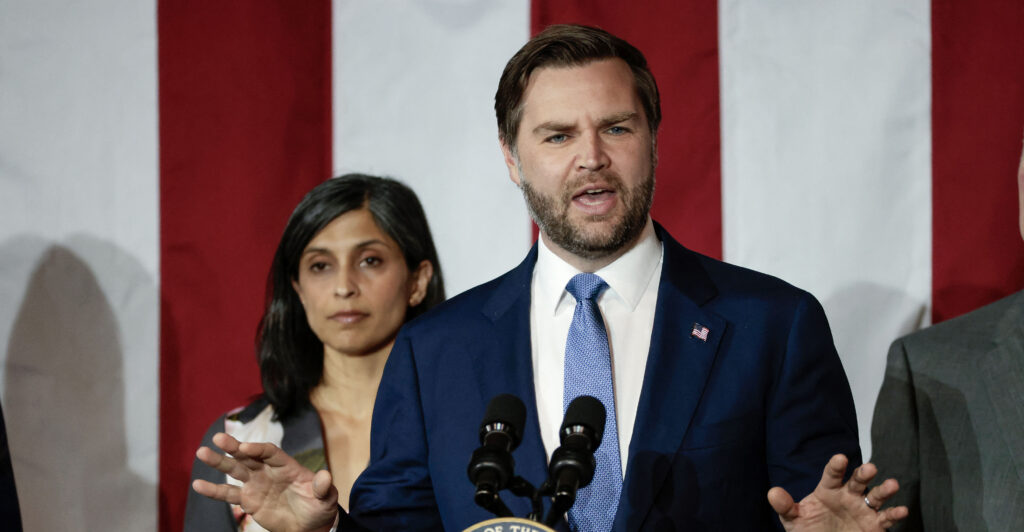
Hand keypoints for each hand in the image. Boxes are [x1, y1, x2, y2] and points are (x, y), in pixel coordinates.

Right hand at [192, 432, 338, 531]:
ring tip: (201, 453)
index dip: (258, 449)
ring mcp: (256, 484)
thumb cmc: (319, 507)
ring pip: (235, 470)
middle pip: (248, 456)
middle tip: (218, 438)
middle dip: (234, 447)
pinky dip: (214, 490)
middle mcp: (268, 471)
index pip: (270, 452)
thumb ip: (323, 486)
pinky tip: (198, 484)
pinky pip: (228, 494)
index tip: (244, 449)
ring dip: (219, 462)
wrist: (309, 525)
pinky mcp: (248, 500)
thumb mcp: (325, 497)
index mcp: (286, 465)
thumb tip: (326, 475)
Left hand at [768, 454, 907, 531]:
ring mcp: (863, 509)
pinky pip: (886, 518)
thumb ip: (785, 507)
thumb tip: (772, 493)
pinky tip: (901, 509)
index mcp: (828, 490)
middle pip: (858, 481)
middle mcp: (848, 496)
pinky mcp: (875, 525)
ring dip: (885, 490)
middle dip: (864, 474)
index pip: (832, 475)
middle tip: (870, 468)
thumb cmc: (809, 530)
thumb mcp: (793, 520)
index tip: (839, 458)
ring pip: (876, 496)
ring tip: (892, 484)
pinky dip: (895, 514)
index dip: (836, 466)